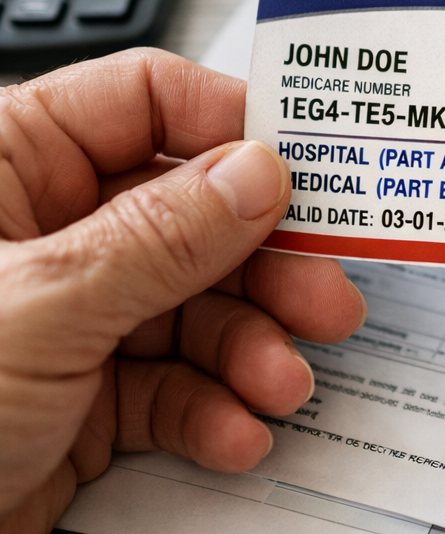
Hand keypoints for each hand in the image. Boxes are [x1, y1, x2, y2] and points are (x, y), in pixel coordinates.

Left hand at [0, 49, 365, 533]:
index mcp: (10, 166)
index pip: (144, 101)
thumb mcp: (37, 307)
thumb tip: (257, 174)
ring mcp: (71, 314)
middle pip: (193, 212)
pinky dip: (211, 409)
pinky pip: (171, 384)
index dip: (232, 125)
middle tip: (323, 295)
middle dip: (265, 264)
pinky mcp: (84, 395)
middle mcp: (49, 232)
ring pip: (195, 305)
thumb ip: (158, 238)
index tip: (310, 165)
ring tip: (282, 383)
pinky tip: (235, 432)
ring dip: (249, 347)